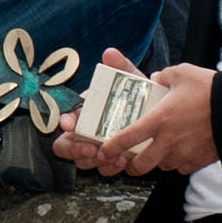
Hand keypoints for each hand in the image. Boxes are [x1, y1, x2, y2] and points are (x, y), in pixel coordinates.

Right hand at [52, 45, 136, 173]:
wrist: (159, 116)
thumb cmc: (138, 98)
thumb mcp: (131, 81)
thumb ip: (121, 67)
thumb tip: (110, 53)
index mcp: (84, 111)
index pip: (63, 118)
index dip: (62, 121)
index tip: (68, 123)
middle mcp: (84, 131)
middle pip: (64, 146)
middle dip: (75, 150)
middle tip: (92, 149)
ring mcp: (95, 148)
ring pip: (82, 162)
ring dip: (94, 162)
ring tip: (115, 157)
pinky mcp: (110, 161)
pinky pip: (102, 169)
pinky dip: (110, 168)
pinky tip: (124, 161)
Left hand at [52, 49, 219, 176]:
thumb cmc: (210, 90)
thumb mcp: (182, 73)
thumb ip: (163, 76)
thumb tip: (155, 78)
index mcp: (158, 119)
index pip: (127, 138)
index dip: (111, 148)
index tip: (102, 151)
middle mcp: (168, 141)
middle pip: (141, 166)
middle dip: (132, 166)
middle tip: (129, 161)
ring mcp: (185, 154)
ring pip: (163, 167)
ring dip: (157, 162)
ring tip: (158, 152)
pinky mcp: (201, 161)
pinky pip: (183, 168)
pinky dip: (178, 163)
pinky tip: (181, 152)